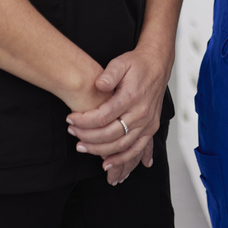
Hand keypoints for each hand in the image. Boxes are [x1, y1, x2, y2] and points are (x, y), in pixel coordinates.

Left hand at [66, 44, 170, 184]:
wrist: (158, 65)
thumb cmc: (137, 64)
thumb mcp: (120, 63)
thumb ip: (109, 74)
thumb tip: (98, 84)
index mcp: (131, 97)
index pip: (103, 116)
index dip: (84, 120)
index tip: (70, 119)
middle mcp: (141, 113)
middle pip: (110, 134)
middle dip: (88, 137)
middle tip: (73, 133)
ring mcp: (147, 124)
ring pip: (122, 145)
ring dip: (101, 151)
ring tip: (83, 148)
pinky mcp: (150, 129)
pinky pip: (137, 149)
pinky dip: (122, 160)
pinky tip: (108, 164)